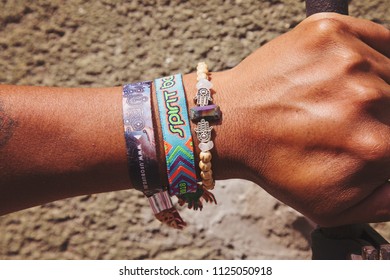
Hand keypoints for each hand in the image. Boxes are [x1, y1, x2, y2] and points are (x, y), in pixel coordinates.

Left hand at [217, 13, 389, 226]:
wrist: (231, 124)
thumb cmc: (276, 165)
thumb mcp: (334, 208)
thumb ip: (387, 203)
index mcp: (376, 146)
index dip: (383, 139)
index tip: (363, 137)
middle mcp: (368, 98)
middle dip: (380, 116)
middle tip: (344, 121)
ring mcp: (348, 60)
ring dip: (371, 86)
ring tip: (333, 99)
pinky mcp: (328, 32)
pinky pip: (374, 38)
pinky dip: (366, 54)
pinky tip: (337, 74)